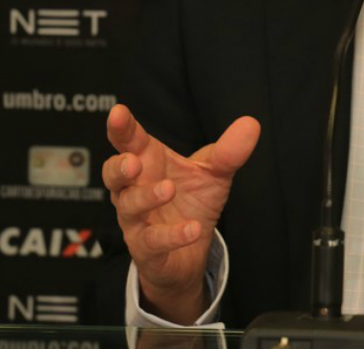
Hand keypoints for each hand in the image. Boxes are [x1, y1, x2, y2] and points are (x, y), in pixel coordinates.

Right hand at [103, 104, 259, 322]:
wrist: (191, 251)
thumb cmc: (192, 201)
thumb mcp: (214, 173)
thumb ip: (228, 151)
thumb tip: (251, 123)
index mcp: (148, 163)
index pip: (129, 142)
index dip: (122, 128)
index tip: (119, 112)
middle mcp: (134, 190)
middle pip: (113, 175)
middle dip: (119, 167)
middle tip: (134, 162)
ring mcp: (136, 220)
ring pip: (129, 207)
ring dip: (146, 197)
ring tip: (169, 188)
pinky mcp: (146, 249)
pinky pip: (152, 242)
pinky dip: (172, 235)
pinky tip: (192, 228)